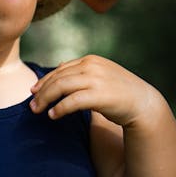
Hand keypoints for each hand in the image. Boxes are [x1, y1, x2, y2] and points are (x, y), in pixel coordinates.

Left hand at [29, 54, 160, 126]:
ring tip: (37, 111)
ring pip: (61, 87)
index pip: (61, 69)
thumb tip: (60, 68)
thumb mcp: (100, 76)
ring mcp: (95, 79)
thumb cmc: (120, 92)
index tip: (34, 91)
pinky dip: (59, 108)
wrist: (143, 103)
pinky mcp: (99, 95)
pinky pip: (72, 101)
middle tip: (32, 106)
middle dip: (42, 92)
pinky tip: (53, 116)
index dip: (45, 80)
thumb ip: (82, 72)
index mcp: (91, 60)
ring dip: (46, 99)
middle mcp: (91, 66)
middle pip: (58, 78)